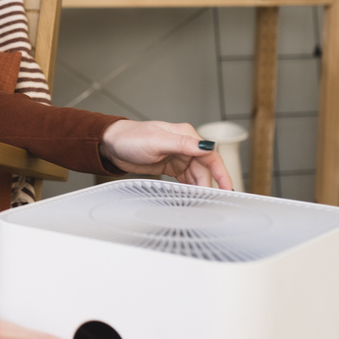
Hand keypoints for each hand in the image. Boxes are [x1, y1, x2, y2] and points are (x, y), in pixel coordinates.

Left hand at [100, 119, 232, 189]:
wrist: (112, 144)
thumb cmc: (131, 137)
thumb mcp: (157, 141)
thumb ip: (183, 144)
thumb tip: (207, 146)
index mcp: (185, 135)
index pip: (210, 155)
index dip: (221, 173)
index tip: (227, 188)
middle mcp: (184, 146)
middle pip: (204, 169)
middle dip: (207, 185)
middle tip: (208, 201)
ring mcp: (177, 156)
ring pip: (195, 176)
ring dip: (198, 188)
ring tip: (200, 203)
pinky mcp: (170, 166)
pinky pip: (185, 179)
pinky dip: (189, 188)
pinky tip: (190, 197)